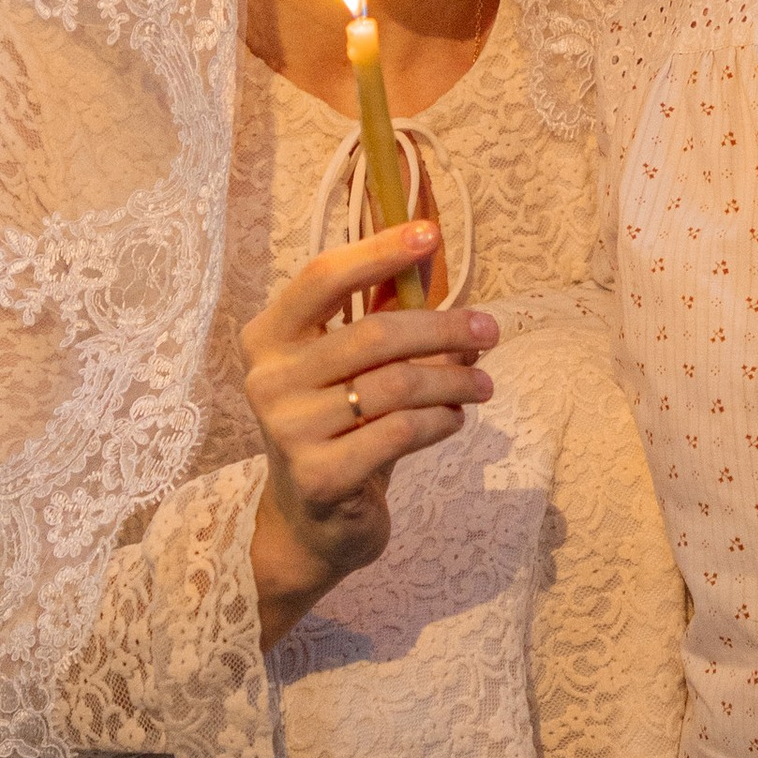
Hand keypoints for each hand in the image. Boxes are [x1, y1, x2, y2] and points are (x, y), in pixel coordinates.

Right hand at [240, 223, 497, 642]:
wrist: (310, 522)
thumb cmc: (339, 426)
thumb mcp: (352, 365)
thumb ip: (380, 315)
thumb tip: (432, 261)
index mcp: (270, 336)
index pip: (322, 278)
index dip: (378, 252)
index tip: (431, 234)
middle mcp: (269, 379)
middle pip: (374, 333)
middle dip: (444, 329)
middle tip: (489, 332)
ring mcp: (287, 430)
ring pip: (395, 385)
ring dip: (452, 381)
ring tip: (482, 386)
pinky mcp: (318, 477)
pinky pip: (398, 433)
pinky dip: (439, 422)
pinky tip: (454, 420)